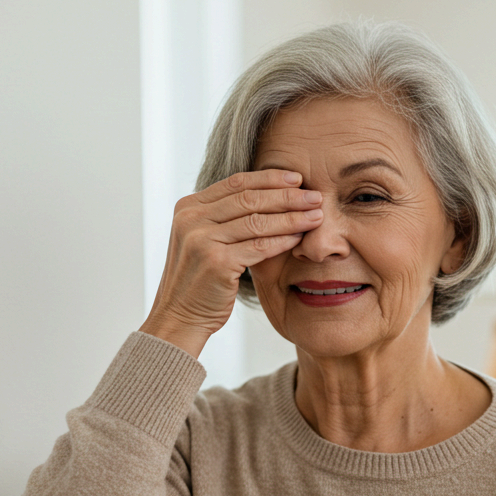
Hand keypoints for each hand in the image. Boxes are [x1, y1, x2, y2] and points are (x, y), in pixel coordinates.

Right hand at [140, 169, 323, 357]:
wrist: (179, 316)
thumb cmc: (199, 281)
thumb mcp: (203, 240)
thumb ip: (223, 218)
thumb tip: (269, 197)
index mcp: (188, 207)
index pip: (236, 183)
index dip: (270, 178)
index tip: (298, 179)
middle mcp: (192, 219)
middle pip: (249, 198)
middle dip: (287, 196)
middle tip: (315, 196)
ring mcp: (202, 239)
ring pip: (257, 221)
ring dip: (291, 217)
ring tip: (316, 215)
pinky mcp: (216, 262)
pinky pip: (259, 246)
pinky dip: (283, 240)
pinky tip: (300, 238)